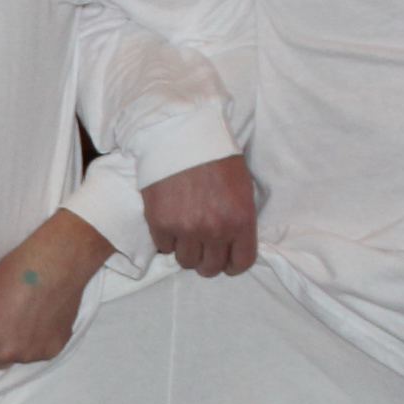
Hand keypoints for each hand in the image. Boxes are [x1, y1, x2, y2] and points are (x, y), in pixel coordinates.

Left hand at [0, 210, 112, 379]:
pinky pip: (39, 351)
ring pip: (18, 358)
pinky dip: (39, 340)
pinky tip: (43, 317)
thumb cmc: (13, 272)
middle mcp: (5, 353)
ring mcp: (31, 354)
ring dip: (19, 344)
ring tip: (28, 316)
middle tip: (7, 322)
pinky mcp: (53, 350)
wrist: (55, 263)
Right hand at [142, 153, 256, 276]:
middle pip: (211, 268)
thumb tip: (233, 240)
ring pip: (186, 261)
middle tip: (202, 247)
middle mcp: (215, 230)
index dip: (233, 264)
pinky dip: (166, 239)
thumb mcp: (243, 187)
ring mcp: (186, 229)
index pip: (241, 262)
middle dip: (208, 260)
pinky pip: (164, 247)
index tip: (226, 260)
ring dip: (186, 250)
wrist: (182, 135)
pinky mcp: (160, 223)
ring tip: (184, 233)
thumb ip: (239, 218)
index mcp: (240, 220)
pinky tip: (170, 222)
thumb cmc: (216, 157)